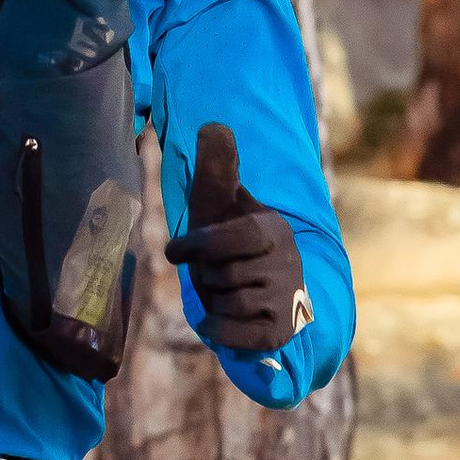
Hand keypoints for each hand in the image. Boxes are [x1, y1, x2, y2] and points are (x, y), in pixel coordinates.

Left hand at [165, 122, 314, 356]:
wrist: (266, 298)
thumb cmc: (233, 247)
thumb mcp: (222, 208)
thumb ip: (216, 171)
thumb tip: (213, 126)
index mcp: (273, 229)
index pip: (237, 237)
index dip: (200, 245)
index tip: (172, 253)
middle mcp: (287, 263)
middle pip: (223, 274)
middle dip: (207, 277)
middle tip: (215, 274)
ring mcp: (286, 300)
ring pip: (228, 302)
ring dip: (214, 301)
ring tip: (225, 293)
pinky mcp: (276, 333)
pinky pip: (233, 332)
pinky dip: (218, 328)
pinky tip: (223, 319)